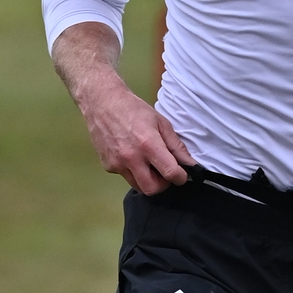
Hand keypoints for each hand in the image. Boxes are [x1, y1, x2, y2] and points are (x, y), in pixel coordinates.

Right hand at [83, 80, 194, 195]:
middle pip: (152, 189)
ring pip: (138, 187)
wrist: (102, 103)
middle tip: (164, 172)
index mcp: (148, 144)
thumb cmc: (134, 109)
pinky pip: (125, 176)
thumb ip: (176, 146)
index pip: (170, 173)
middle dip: (162, 184)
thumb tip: (190, 164)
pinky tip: (130, 155)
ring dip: (147, 180)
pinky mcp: (107, 166)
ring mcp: (117, 164)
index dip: (180, 177)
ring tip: (147, 164)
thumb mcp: (161, 123)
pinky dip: (132, 171)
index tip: (181, 174)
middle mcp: (132, 158)